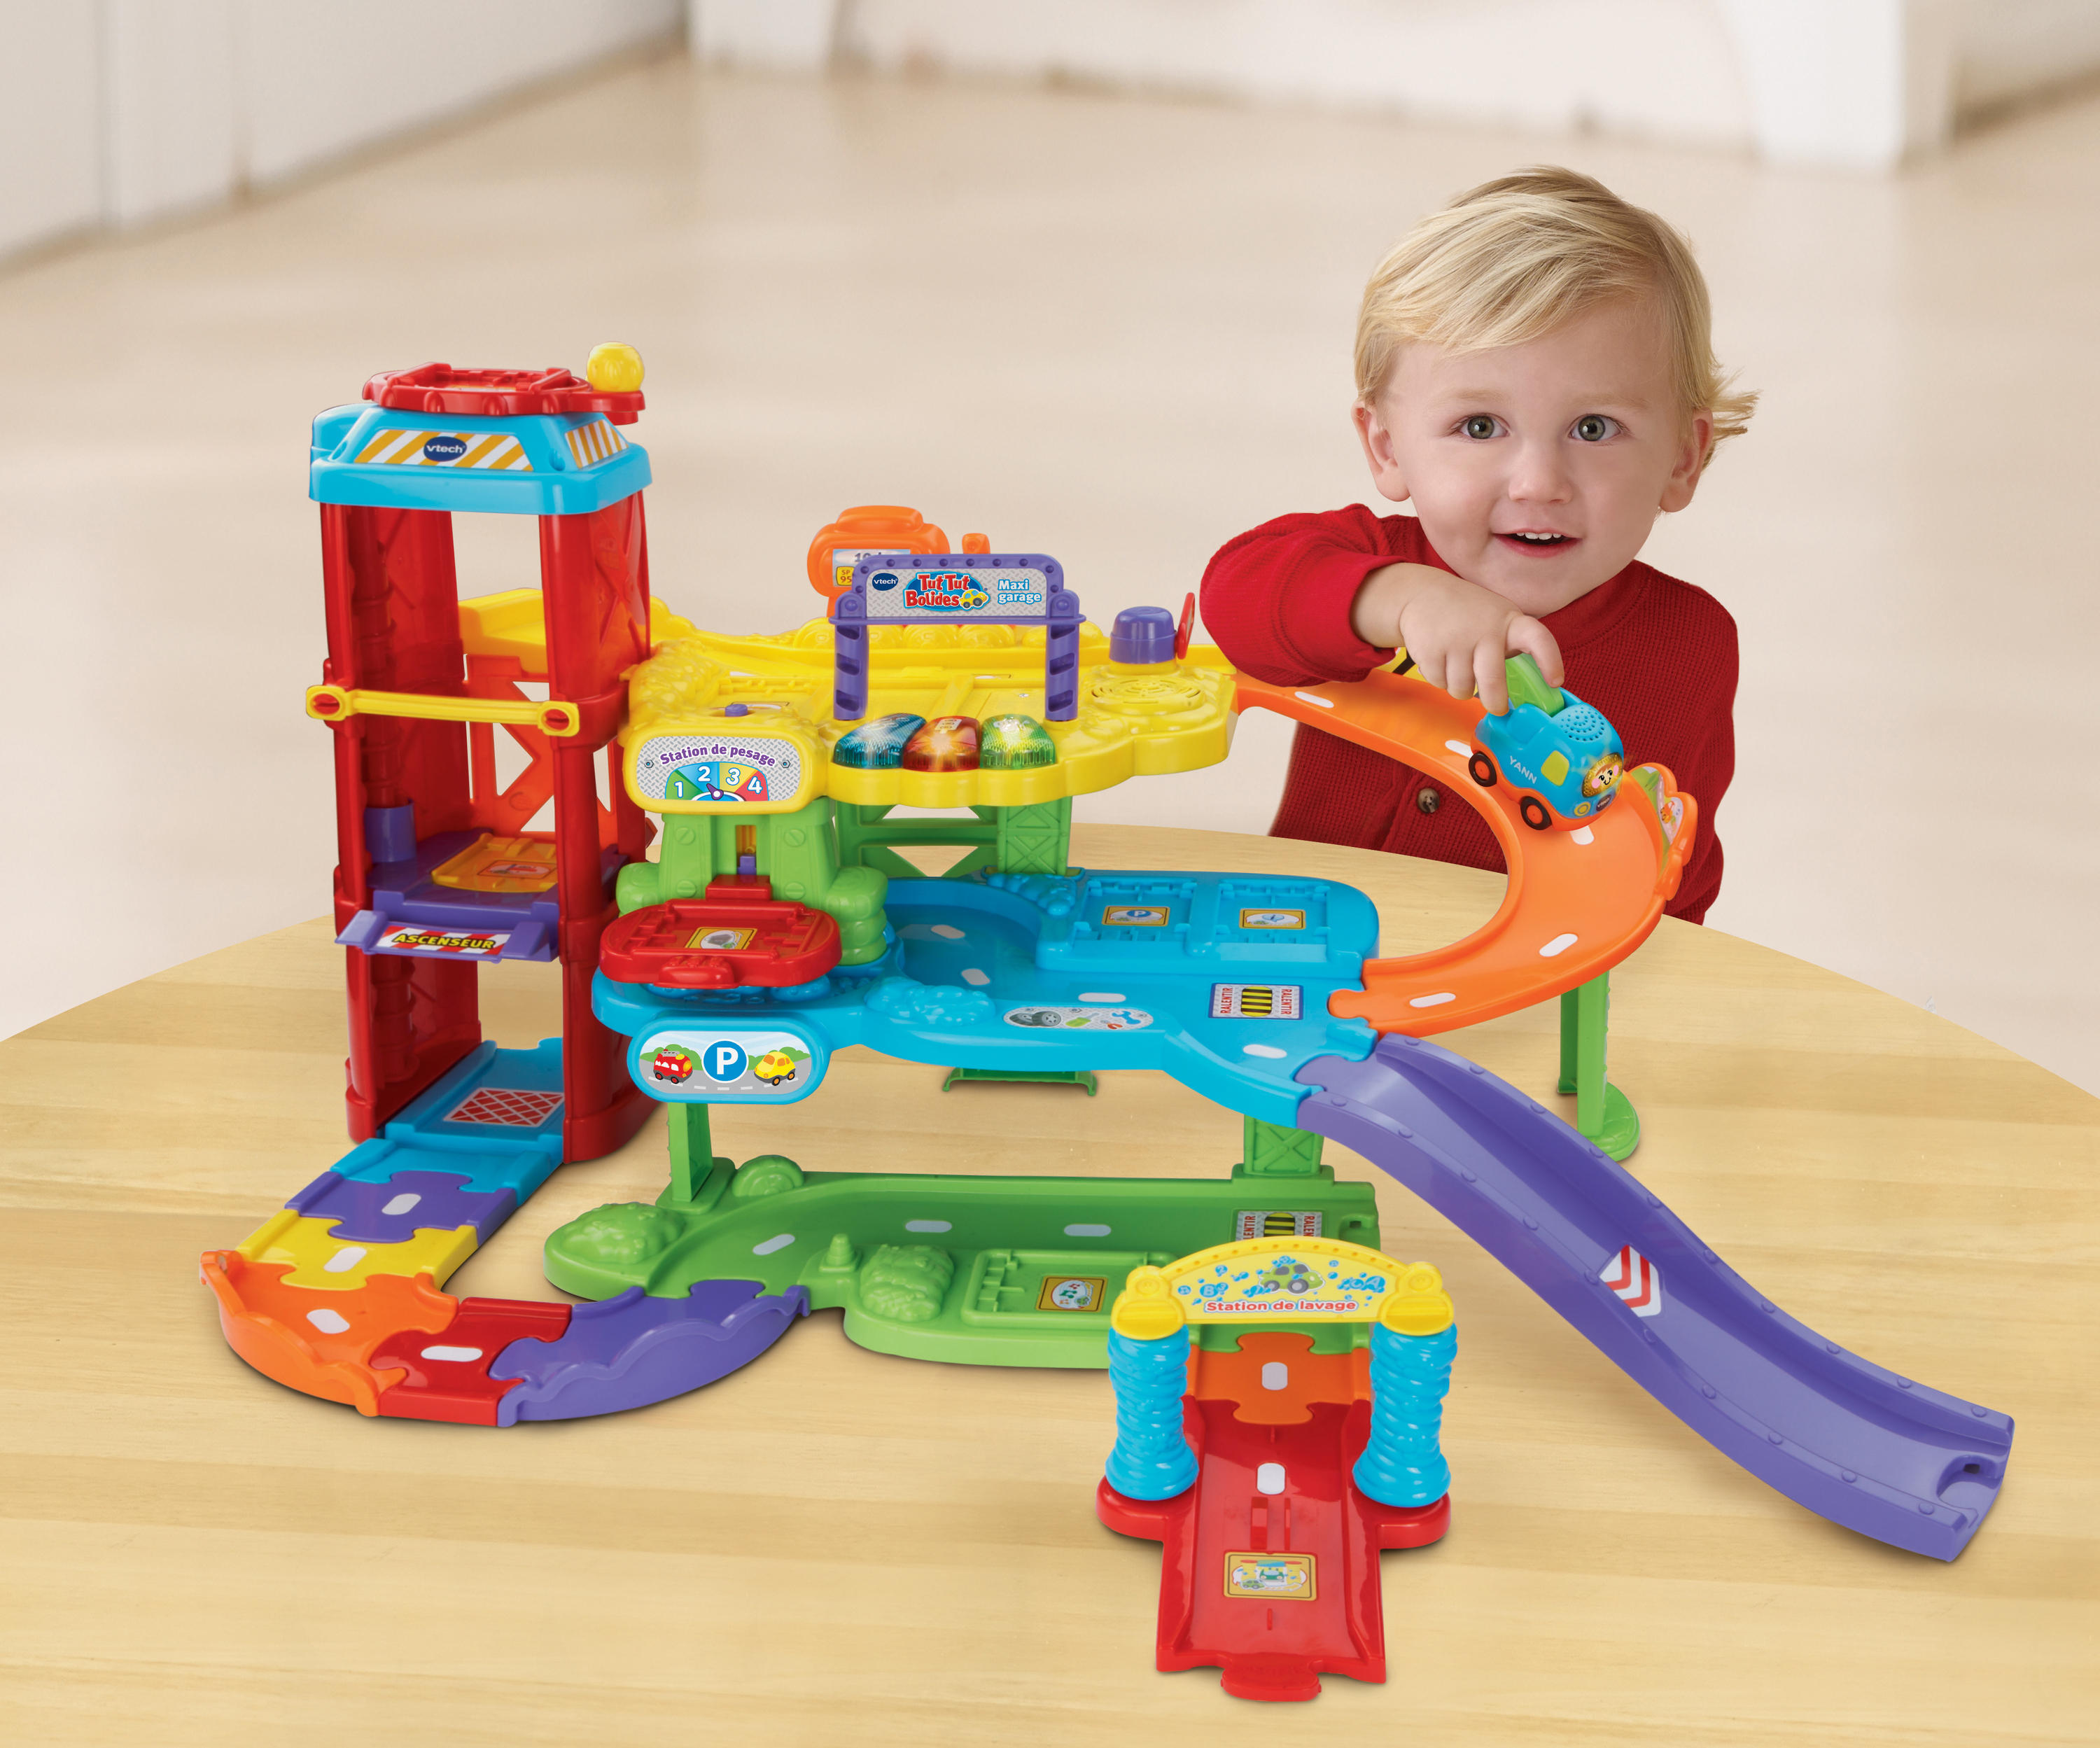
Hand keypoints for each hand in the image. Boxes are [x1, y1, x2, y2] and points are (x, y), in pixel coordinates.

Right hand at [1350, 563, 1563, 713]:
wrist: (1421, 593)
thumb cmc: (1467, 614)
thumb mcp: (1495, 619)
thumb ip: (1508, 647)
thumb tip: (1517, 693)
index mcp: (1509, 621)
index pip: (1538, 639)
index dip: (1550, 662)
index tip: (1555, 682)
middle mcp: (1485, 630)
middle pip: (1492, 681)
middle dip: (1495, 702)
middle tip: (1496, 707)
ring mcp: (1455, 640)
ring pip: (1461, 689)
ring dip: (1460, 687)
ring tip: (1456, 667)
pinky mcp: (1429, 650)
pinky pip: (1439, 683)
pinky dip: (1439, 679)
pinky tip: (1438, 659)